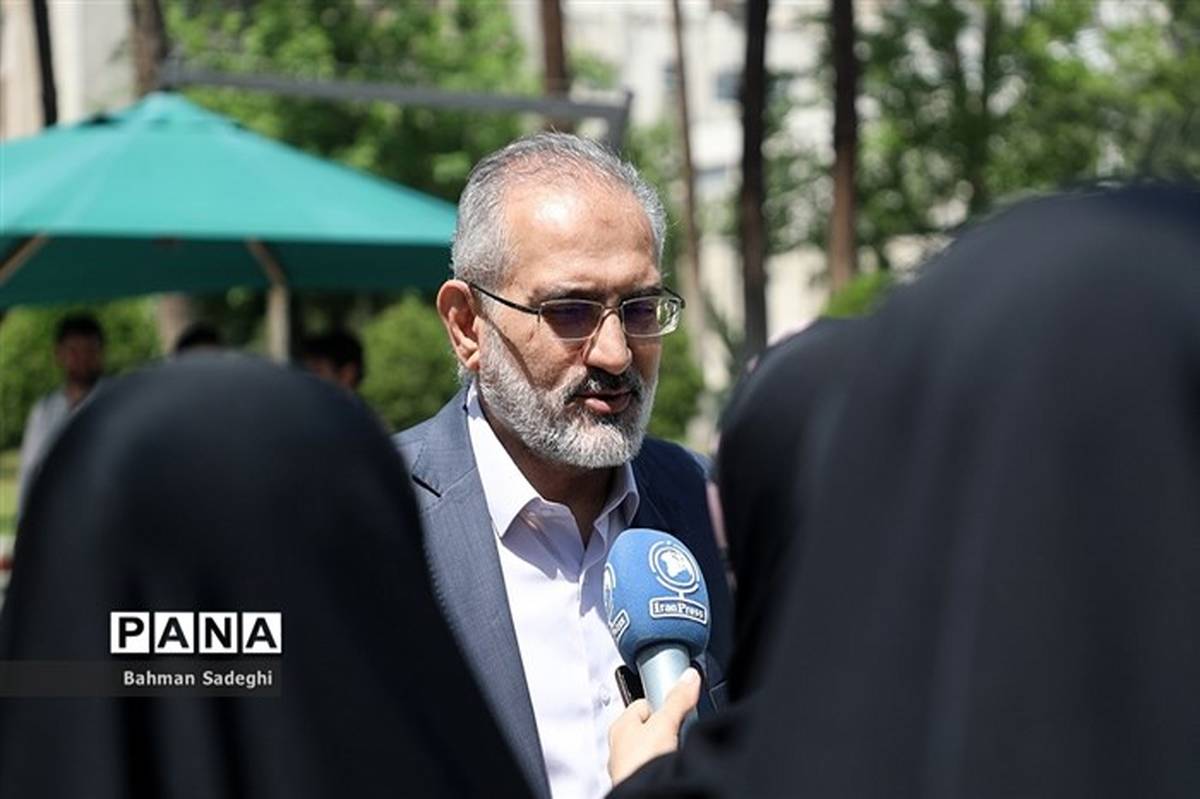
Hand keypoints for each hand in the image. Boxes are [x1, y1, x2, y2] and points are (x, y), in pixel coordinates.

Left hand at [607, 667, 700, 785]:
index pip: (643, 703)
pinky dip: (663, 765)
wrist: (645, 795)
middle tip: (680, 729)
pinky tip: (672, 766)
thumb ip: (678, 699)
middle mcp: (620, 746)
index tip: (678, 704)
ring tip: (677, 749)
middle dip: (666, 727)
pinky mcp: (639, 781)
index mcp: (620, 725)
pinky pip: (654, 766)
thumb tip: (688, 676)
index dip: (663, 703)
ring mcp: (628, 766)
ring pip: (651, 748)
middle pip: (649, 726)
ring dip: (665, 747)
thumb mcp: (666, 722)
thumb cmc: (640, 763)